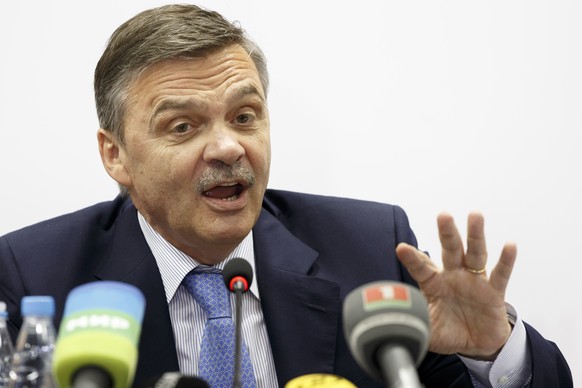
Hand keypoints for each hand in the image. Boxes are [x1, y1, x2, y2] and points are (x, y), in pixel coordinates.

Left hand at [396, 212, 516, 359]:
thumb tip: (393, 320)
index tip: (401, 248)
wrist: (477, 345)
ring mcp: (474, 281)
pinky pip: (500, 275)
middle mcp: (454, 276)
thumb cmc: (449, 332)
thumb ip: (413, 321)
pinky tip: (510, 245)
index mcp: (434, 283)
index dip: (412, 259)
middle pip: (450, 249)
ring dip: (476, 235)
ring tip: (475, 215)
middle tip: (443, 215)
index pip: (421, 267)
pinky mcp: (494, 293)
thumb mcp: (427, 329)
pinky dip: (506, 261)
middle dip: (447, 232)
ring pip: (475, 254)